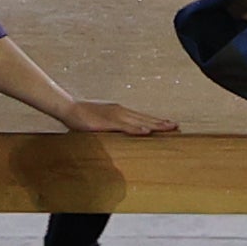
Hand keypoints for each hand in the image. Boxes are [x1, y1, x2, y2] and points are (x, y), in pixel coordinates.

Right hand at [53, 98, 172, 138]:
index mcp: (120, 113)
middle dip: (162, 123)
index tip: (170, 124)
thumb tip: (119, 136)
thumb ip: (112, 129)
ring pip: (140, 121)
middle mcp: (121, 112)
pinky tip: (147, 131)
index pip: (142, 118)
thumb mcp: (102, 124)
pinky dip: (136, 129)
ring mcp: (116, 116)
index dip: (156, 121)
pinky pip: (125, 126)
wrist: (69, 109)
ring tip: (169, 128)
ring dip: (155, 125)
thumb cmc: (83, 118)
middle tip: (177, 126)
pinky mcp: (108, 122)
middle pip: (145, 118)